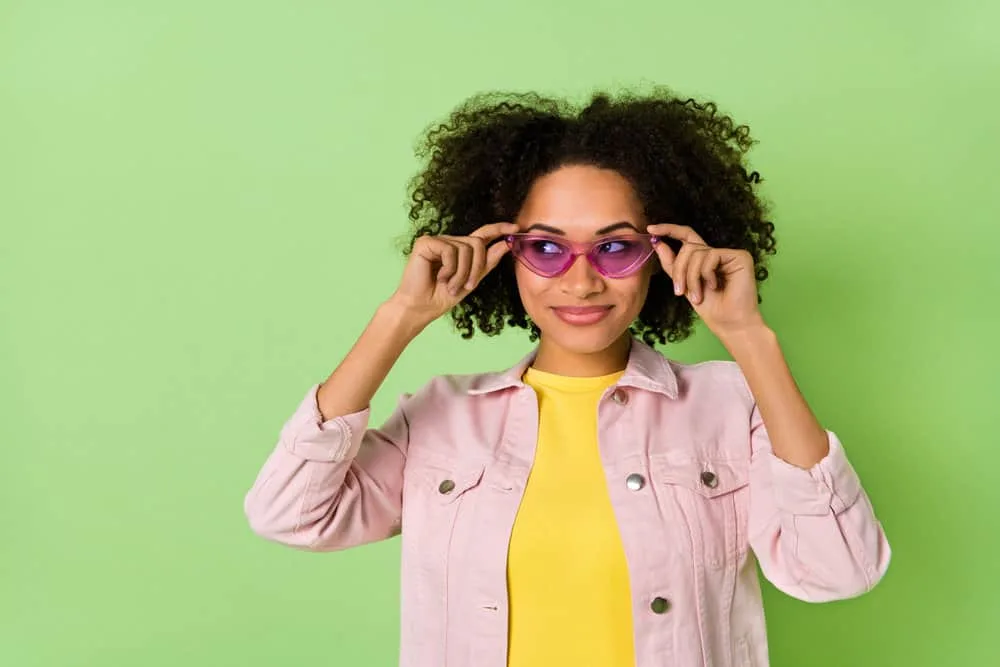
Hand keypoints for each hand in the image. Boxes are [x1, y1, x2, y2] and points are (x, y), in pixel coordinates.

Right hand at [388, 222, 518, 324]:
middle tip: (468, 286)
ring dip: (462, 273)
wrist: (420, 308)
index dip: (499, 229)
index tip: (516, 228)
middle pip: (478, 243)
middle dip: (477, 267)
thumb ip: (487, 262)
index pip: (483, 234)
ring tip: (451, 286)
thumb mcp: (472, 280)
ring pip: (466, 248)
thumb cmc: (441, 297)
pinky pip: (450, 250)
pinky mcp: (426, 242)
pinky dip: (450, 268)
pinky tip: (439, 277)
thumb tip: (506, 243)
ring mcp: (437, 240)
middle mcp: (449, 241)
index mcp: (460, 250)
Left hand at [647, 223, 764, 335]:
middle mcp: (716, 253)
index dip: (669, 229)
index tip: (650, 229)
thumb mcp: (683, 285)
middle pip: (687, 247)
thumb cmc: (710, 308)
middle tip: (679, 291)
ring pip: (696, 252)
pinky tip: (714, 286)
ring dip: (691, 277)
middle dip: (678, 270)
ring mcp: (728, 254)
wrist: (729, 323)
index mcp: (703, 258)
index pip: (685, 236)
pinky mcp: (739, 256)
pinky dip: (706, 274)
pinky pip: (710, 256)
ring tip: (697, 296)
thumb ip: (672, 264)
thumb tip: (657, 242)